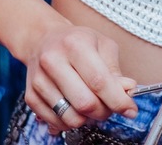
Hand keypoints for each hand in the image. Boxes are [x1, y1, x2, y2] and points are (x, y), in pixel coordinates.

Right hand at [24, 24, 138, 135]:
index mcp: (75, 44)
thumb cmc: (77, 41)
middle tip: (111, 107)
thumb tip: (127, 90)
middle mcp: (53, 61)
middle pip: (85, 103)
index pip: (99, 81)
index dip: (118, 100)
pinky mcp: (30, 96)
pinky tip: (76, 108)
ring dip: (88, 119)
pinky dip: (71, 122)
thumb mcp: (102, 45)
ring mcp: (39, 80)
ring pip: (70, 117)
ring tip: (93, 105)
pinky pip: (56, 122)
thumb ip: (115, 70)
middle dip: (104, 112)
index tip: (131, 109)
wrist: (43, 39)